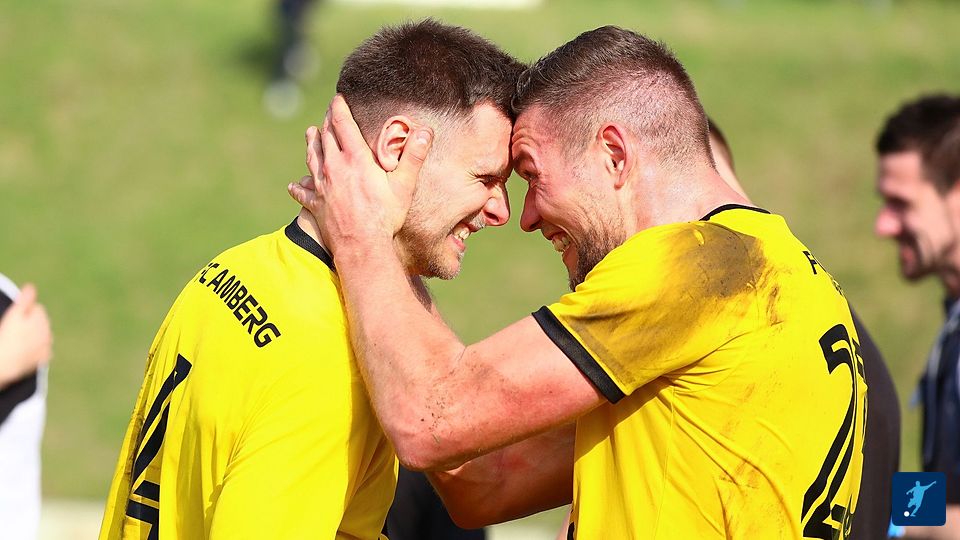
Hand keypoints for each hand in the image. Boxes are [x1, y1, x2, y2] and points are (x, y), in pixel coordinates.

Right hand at [0, 283, 51, 387]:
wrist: (5, 362)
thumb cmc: (6, 336)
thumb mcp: (14, 314)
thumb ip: (25, 299)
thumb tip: (31, 286)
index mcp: (42, 318)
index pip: (36, 309)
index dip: (23, 313)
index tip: (13, 321)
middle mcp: (48, 330)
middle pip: (40, 322)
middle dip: (30, 324)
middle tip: (14, 332)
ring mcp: (47, 345)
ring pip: (41, 335)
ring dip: (33, 336)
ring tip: (18, 342)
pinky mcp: (45, 357)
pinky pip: (42, 349)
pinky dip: (36, 349)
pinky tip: (24, 351)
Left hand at [288, 95, 432, 255]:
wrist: (361, 245)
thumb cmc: (385, 216)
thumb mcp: (404, 185)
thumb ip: (413, 157)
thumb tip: (425, 132)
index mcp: (355, 159)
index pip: (342, 124)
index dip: (339, 109)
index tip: (338, 98)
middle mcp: (334, 167)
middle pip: (325, 137)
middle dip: (326, 122)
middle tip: (328, 113)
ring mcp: (322, 186)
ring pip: (312, 157)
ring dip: (311, 143)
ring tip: (310, 133)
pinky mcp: (316, 204)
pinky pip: (304, 192)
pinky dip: (299, 186)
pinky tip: (294, 185)